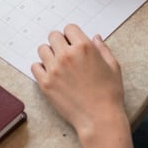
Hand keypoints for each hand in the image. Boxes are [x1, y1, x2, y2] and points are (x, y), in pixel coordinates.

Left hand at [31, 24, 127, 144]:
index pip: (69, 28)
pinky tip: (50, 73)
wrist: (100, 119)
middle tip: (64, 52)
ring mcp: (54, 69)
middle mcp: (67, 55)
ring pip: (42, 49)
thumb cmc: (109, 94)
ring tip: (57, 63)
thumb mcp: (113, 67)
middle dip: (59, 41)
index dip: (72, 35)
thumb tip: (96, 37)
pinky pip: (35, 66)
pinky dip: (41, 68)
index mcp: (84, 47)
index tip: (73, 42)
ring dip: (49, 53)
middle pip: (53, 35)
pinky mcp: (45, 83)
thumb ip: (103, 49)